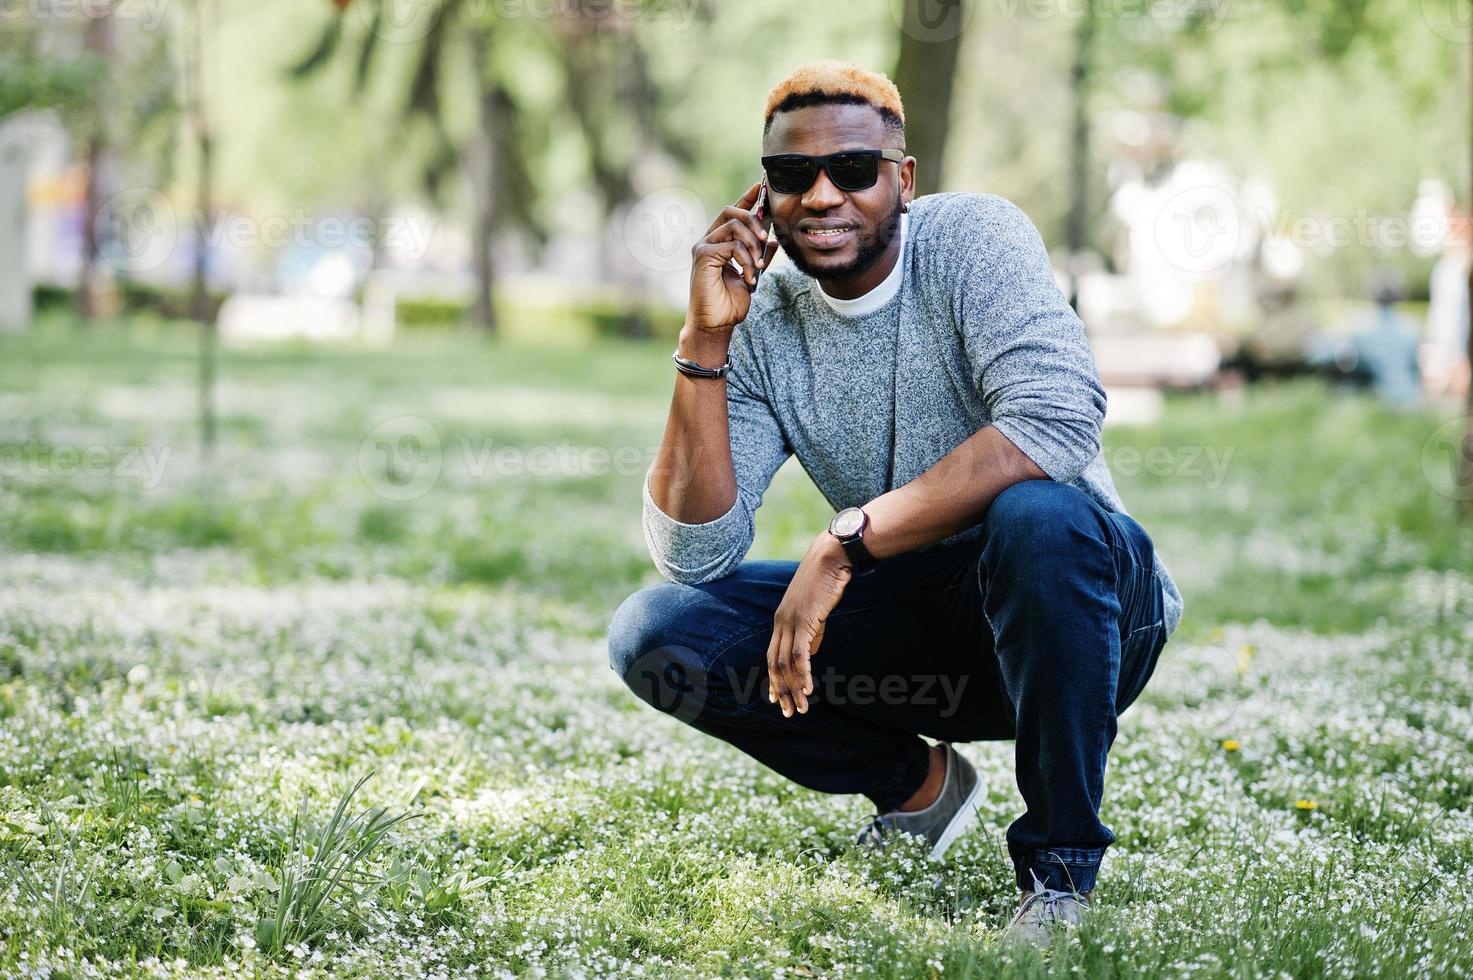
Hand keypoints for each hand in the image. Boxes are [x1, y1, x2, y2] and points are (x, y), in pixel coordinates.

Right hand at [687, 180, 779, 333]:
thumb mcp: (752, 276)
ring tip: (758, 266)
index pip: (732, 212)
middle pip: (731, 210)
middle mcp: (708, 241)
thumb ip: (760, 257)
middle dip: (754, 219)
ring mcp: (703, 247)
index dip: (747, 198)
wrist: (716, 325)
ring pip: (734, 226)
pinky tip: (749, 277)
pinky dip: (746, 260)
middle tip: (766, 237)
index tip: (762, 186)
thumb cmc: (729, 304)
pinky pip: (732, 245)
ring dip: (753, 244)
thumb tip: (773, 241)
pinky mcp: (703, 256)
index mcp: (719, 243)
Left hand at [767, 531, 852, 717]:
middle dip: (782, 691)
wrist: (831, 557)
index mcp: (781, 620)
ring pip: (786, 663)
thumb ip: (812, 632)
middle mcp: (780, 622)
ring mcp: (790, 622)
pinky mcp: (804, 621)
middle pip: (775, 664)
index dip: (774, 680)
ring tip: (802, 708)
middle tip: (789, 712)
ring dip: (794, 688)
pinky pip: (800, 654)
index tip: (777, 699)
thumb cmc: (826, 581)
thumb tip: (809, 654)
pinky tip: (809, 689)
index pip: (772, 656)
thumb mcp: (815, 610)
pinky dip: (804, 673)